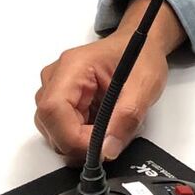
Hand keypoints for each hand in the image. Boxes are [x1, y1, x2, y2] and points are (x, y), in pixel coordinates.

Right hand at [34, 0, 184, 163]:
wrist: (142, 45)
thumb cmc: (141, 56)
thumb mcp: (144, 86)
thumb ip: (126, 119)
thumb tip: (107, 150)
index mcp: (73, 67)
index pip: (53, 110)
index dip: (72, 137)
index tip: (100, 149)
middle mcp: (56, 77)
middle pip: (50, 124)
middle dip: (79, 142)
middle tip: (111, 139)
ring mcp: (56, 89)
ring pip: (55, 130)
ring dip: (82, 139)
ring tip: (111, 124)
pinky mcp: (62, 100)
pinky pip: (63, 128)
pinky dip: (83, 134)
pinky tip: (103, 123)